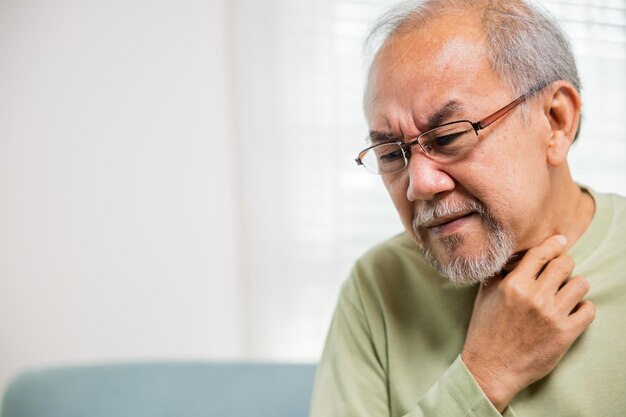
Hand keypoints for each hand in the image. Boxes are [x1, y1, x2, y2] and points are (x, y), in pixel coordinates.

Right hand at [461, 234, 595, 411]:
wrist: (491, 367)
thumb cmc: (485, 332)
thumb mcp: (484, 297)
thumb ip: (498, 275)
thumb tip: (509, 258)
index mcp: (513, 285)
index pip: (540, 254)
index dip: (554, 244)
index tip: (560, 240)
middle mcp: (534, 296)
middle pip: (564, 264)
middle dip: (564, 265)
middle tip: (560, 272)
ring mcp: (552, 315)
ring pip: (580, 284)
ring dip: (574, 286)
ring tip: (566, 293)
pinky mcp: (565, 333)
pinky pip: (588, 310)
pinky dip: (583, 308)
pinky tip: (572, 311)